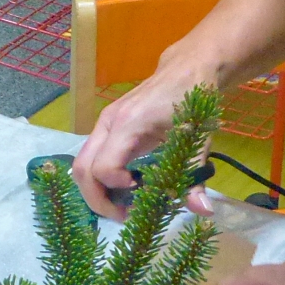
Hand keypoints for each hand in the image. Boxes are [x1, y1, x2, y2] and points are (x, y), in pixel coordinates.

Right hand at [72, 62, 208, 217]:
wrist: (188, 68)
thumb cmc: (193, 99)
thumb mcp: (198, 140)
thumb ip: (194, 176)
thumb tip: (203, 211)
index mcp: (128, 124)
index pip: (103, 167)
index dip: (117, 189)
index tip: (141, 194)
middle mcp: (108, 123)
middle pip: (82, 170)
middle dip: (98, 200)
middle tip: (124, 216)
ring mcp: (104, 124)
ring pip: (82, 165)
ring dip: (97, 191)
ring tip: (124, 206)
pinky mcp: (108, 128)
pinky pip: (92, 158)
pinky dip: (101, 179)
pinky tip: (126, 188)